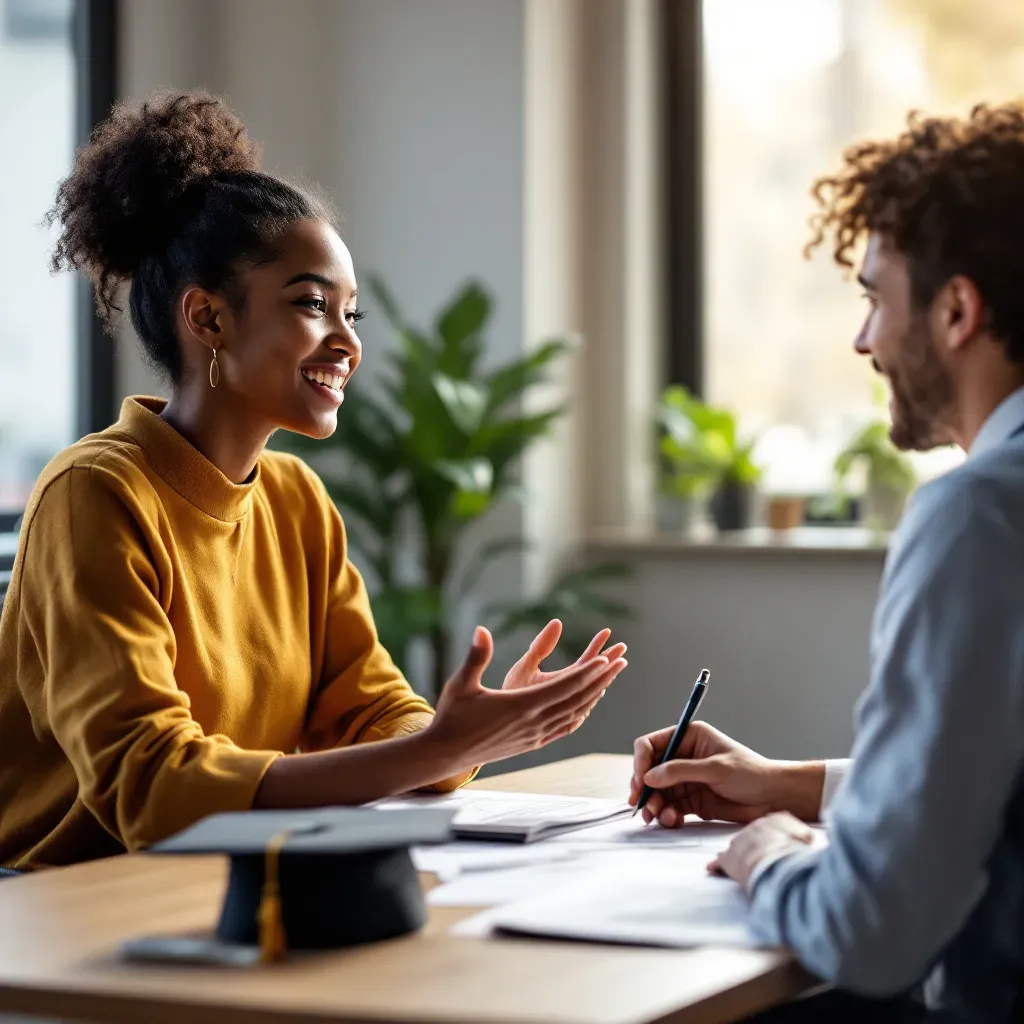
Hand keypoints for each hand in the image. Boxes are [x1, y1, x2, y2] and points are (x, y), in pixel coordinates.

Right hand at [427, 626, 627, 769]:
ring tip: (609, 680)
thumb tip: (481, 629)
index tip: (606, 659)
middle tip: (621, 662)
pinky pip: (564, 728)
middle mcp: (533, 722)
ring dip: (594, 696)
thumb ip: (476, 656)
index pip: (563, 687)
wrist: (446, 753)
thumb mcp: (462, 682)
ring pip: (574, 714)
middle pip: (577, 699)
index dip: (587, 673)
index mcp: (521, 705)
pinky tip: (585, 708)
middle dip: (601, 680)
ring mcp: (535, 736)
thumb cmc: (452, 715)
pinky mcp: (531, 744)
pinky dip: (579, 715)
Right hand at [628, 721, 824, 826]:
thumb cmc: (752, 774)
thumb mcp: (716, 769)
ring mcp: (686, 780)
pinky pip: (670, 806)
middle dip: (645, 788)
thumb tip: (649, 777)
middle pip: (650, 770)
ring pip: (657, 791)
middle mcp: (684, 756)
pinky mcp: (692, 800)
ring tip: (660, 816)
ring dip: (654, 804)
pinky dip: (667, 814)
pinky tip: (673, 820)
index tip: (640, 781)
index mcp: (689, 737)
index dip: (641, 761)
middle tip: (642, 805)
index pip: (652, 745)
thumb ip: (681, 771)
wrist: (775, 799)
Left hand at [707, 811, 813, 888]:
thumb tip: (810, 838)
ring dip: (739, 853)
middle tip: (757, 850)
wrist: (774, 858)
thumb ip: (805, 836)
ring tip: (739, 859)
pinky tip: (711, 868)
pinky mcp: (729, 859)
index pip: (771, 825)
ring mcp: (740, 842)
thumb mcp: (804, 837)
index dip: (773, 835)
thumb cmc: (792, 850)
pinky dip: (717, 866)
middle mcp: (754, 828)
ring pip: (737, 846)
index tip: (773, 839)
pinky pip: (720, 862)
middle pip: (752, 835)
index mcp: (773, 821)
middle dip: (754, 843)